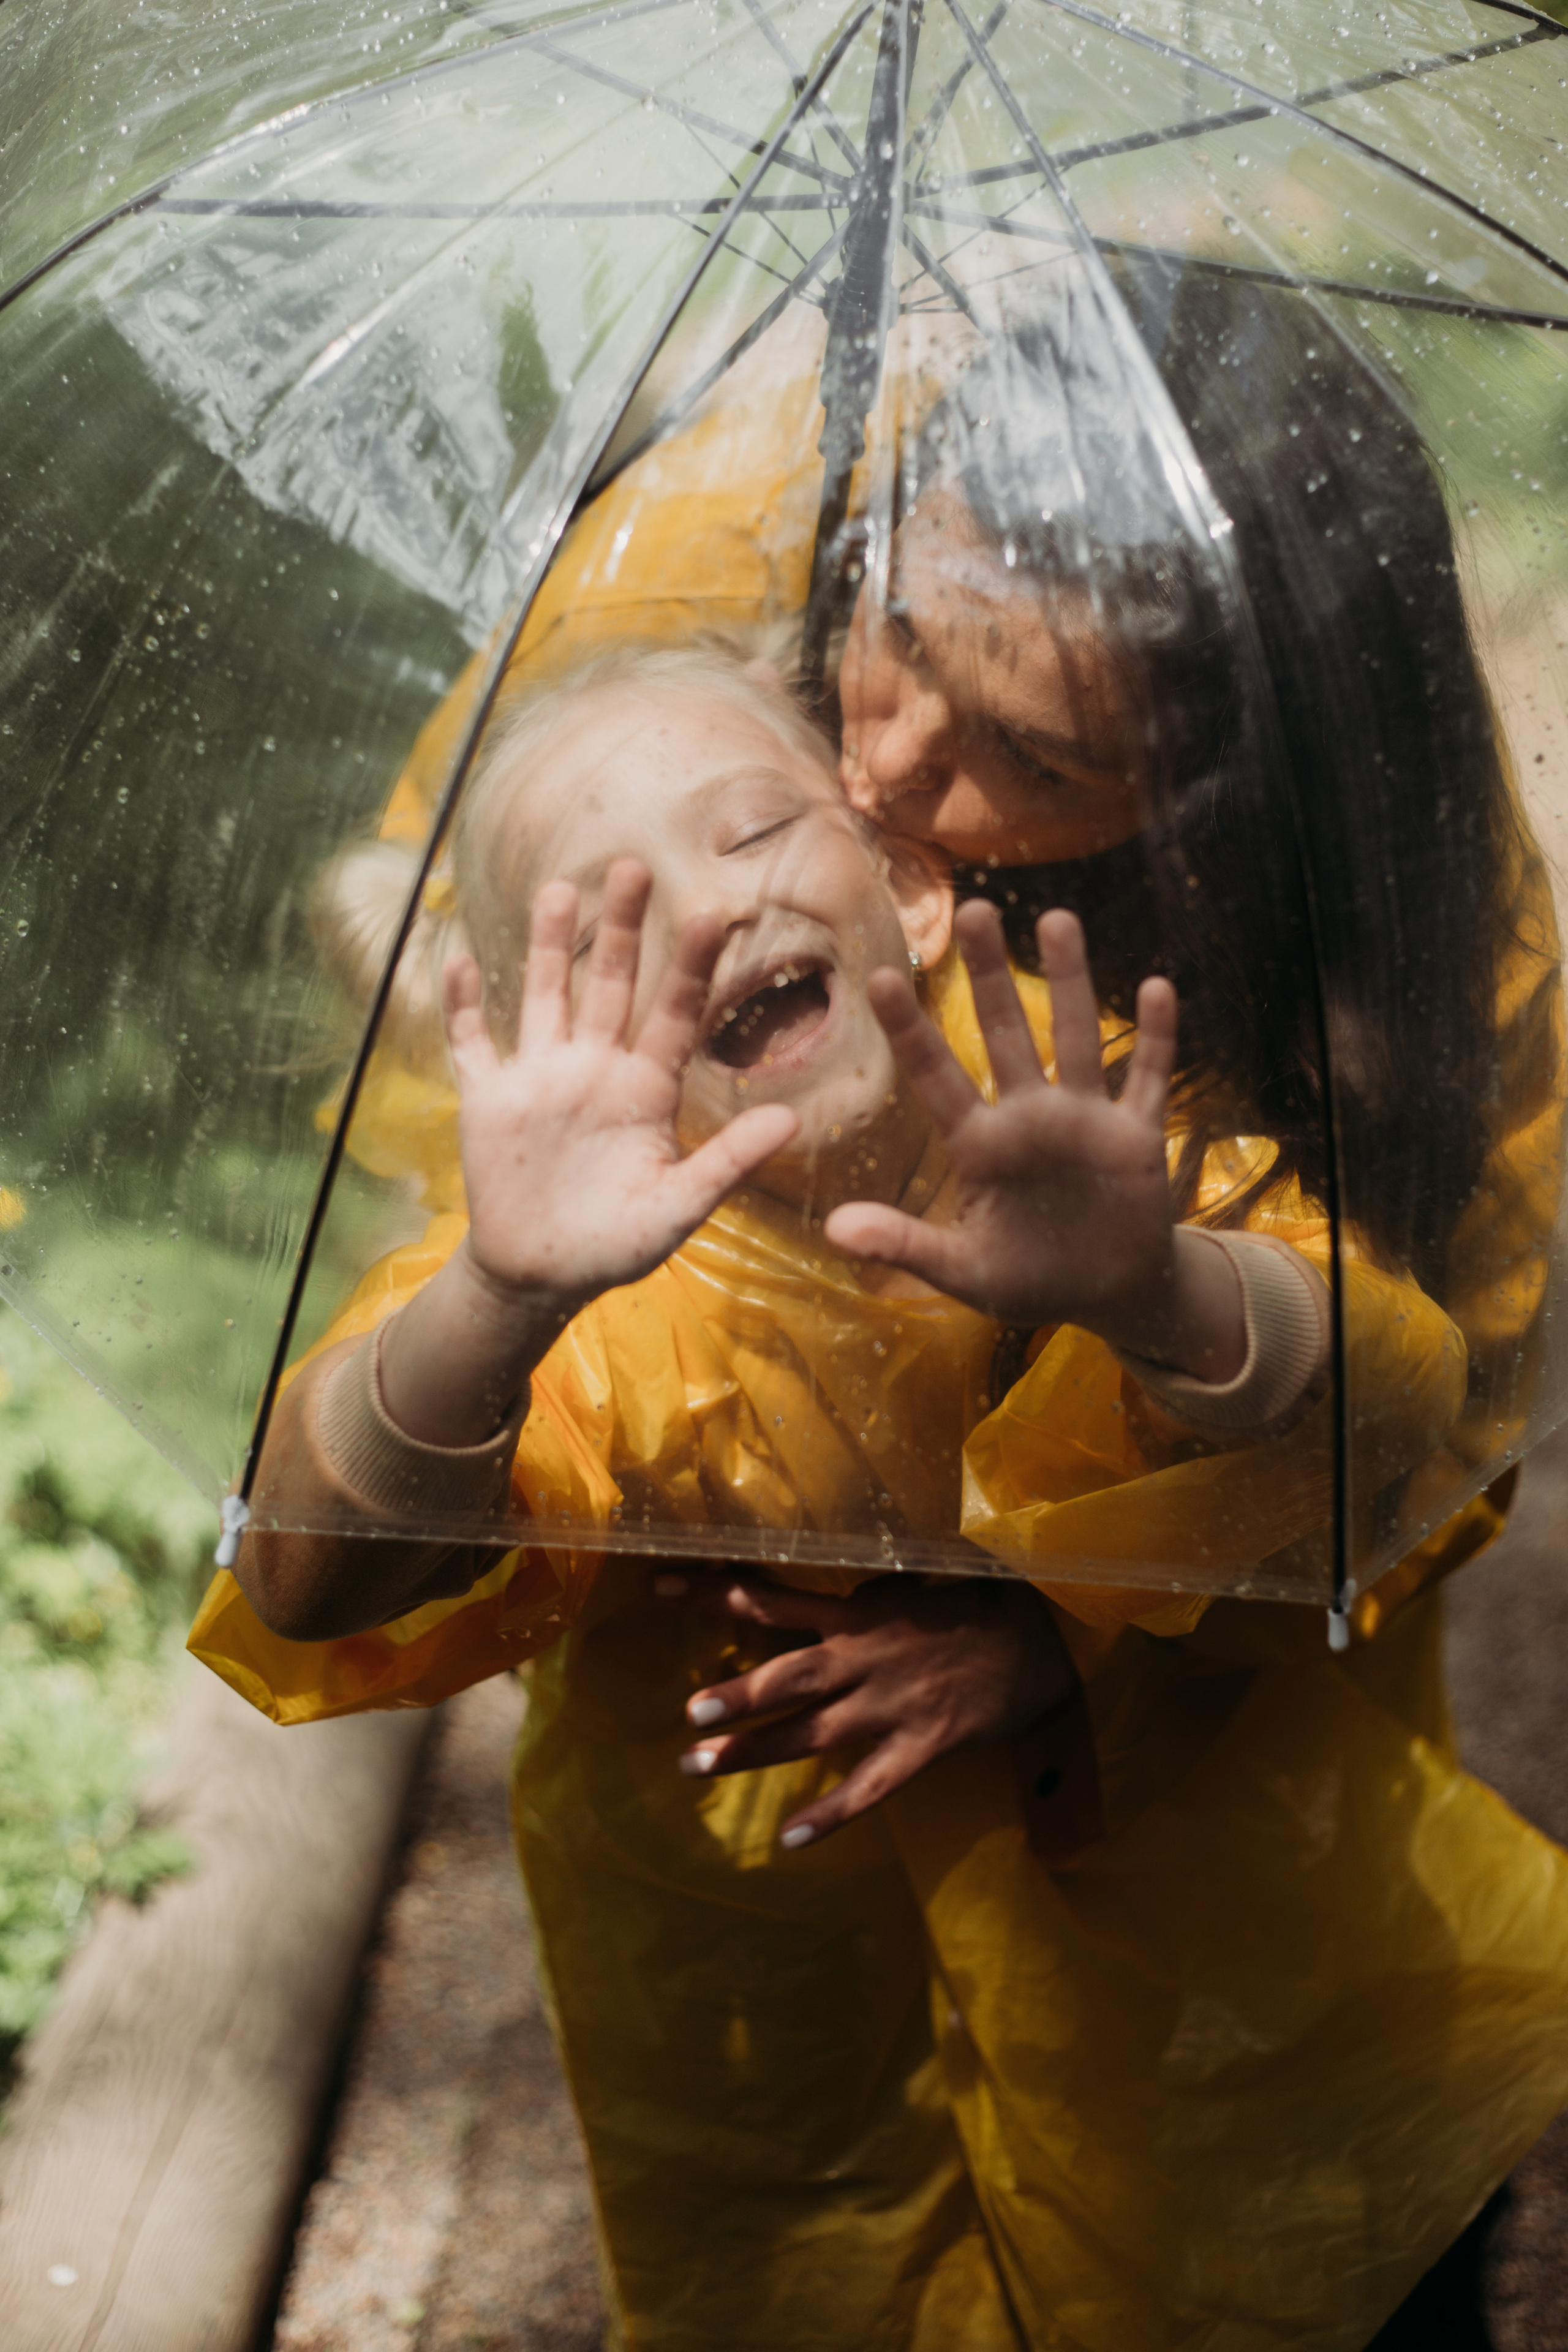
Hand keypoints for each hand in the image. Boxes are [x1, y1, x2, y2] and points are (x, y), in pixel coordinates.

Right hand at [379, 861, 796, 1447]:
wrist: (542, 1274)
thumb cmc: (617, 1243)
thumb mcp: (678, 1209)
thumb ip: (727, 1164)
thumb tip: (791, 1122)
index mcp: (645, 1089)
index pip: (675, 1016)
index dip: (692, 967)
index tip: (714, 913)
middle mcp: (595, 1068)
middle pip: (611, 986)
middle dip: (621, 929)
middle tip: (634, 866)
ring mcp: (540, 1077)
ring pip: (546, 995)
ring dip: (547, 944)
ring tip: (560, 888)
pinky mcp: (489, 1099)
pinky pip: (472, 1044)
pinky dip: (463, 1007)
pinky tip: (458, 960)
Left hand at [659, 1569, 1076, 1845]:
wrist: (1044, 1637)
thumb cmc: (970, 1607)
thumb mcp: (903, 1586)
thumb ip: (848, 1599)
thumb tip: (796, 1602)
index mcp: (856, 1612)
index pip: (770, 1597)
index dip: (712, 1592)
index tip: (657, 1585)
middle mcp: (865, 1657)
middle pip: (786, 1676)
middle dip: (734, 1697)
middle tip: (685, 1716)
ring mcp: (892, 1705)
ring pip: (812, 1733)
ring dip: (754, 1753)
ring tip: (699, 1768)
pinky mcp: (922, 1746)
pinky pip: (869, 1788)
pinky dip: (829, 1815)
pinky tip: (790, 1839)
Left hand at [823, 904, 1243, 1380]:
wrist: (1110, 1296)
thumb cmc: (1030, 1279)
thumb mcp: (962, 1272)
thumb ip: (905, 1247)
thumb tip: (835, 1230)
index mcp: (981, 1147)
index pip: (936, 1076)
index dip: (911, 1030)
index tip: (879, 976)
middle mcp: (1030, 1119)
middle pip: (1007, 1033)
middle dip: (991, 976)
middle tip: (975, 911)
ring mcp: (1085, 1122)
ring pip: (1078, 1038)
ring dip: (1072, 982)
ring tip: (1058, 919)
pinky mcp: (1136, 1137)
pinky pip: (1148, 1079)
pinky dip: (1156, 1039)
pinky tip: (1156, 988)